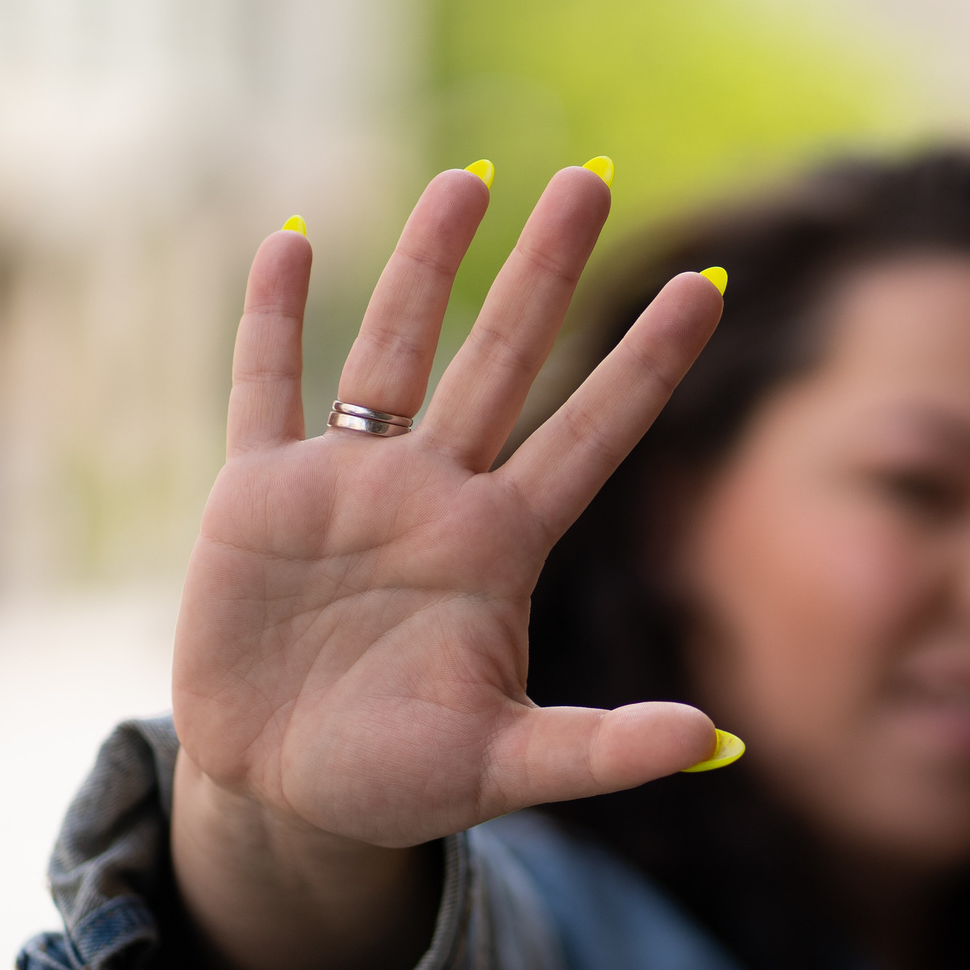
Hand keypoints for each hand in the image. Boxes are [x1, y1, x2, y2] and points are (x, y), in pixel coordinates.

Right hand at [171, 165, 724, 856]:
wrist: (287, 794)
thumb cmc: (403, 779)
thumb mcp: (506, 768)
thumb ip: (600, 750)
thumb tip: (712, 741)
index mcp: (502, 547)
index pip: (593, 433)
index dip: (647, 364)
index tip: (706, 289)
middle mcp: (436, 495)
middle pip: (503, 360)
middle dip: (545, 272)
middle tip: (591, 176)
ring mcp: (347, 486)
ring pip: (393, 349)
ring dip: (424, 264)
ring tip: (468, 180)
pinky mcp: (257, 497)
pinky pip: (266, 389)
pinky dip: (271, 320)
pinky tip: (289, 240)